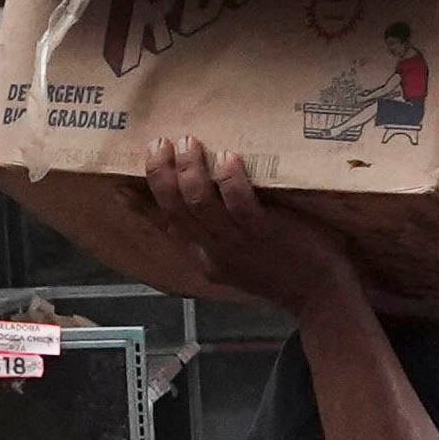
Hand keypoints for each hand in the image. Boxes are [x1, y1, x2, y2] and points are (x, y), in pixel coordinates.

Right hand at [138, 140, 362, 315]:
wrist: (319, 297)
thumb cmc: (286, 272)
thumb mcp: (241, 261)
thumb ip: (220, 236)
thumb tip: (206, 199)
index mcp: (203, 258)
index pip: (164, 228)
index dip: (140, 206)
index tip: (119, 186)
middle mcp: (213, 251)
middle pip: (173, 210)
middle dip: (160, 174)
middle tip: (159, 144)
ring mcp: (237, 242)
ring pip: (198, 202)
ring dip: (190, 169)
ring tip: (189, 142)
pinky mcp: (264, 231)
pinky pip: (238, 202)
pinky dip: (229, 178)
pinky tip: (228, 158)